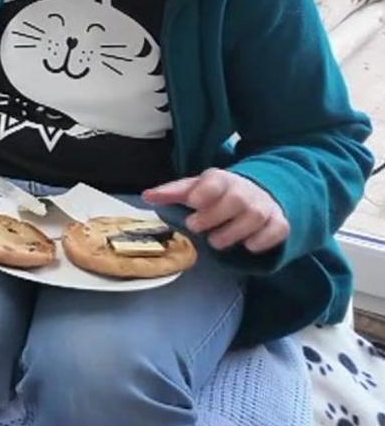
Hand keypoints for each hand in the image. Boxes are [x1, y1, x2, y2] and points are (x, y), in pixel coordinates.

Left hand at [144, 168, 289, 252]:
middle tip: (195, 227)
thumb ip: (172, 193)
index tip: (192, 202)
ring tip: (216, 241)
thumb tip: (147, 196)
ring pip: (256, 216)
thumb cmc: (216, 195)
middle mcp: (245, 191)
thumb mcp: (194, 190)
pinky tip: (248, 245)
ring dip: (234, 232)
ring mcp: (264, 206)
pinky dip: (263, 240)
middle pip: (236, 200)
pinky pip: (277, 229)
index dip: (205, 191)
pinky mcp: (278, 222)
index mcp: (221, 180)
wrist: (256, 194)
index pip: (216, 181)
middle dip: (215, 216)